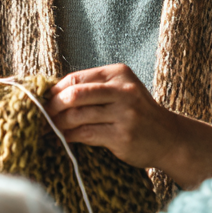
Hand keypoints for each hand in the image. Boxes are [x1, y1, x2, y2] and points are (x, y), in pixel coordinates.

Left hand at [46, 64, 211, 189]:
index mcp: (118, 74)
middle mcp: (123, 91)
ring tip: (49, 128)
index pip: (76, 78)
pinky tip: (63, 139)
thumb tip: (51, 93)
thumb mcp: (120, 91)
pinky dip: (69, 136)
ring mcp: (124, 114)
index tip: (43, 101)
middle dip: (52, 106)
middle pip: (74, 94)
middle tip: (41, 115)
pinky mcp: (122, 136)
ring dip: (58, 124)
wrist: (170, 138)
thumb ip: (93, 89)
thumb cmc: (137, 114)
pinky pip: (85, 134)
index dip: (55, 90)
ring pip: (77, 115)